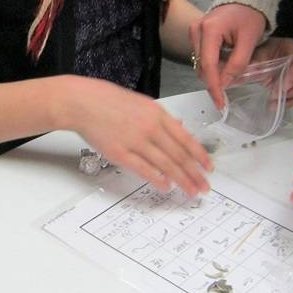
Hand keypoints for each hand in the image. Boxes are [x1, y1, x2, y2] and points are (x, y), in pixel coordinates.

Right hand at [72, 77, 212, 197]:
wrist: (84, 102)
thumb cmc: (111, 101)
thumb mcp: (143, 103)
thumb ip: (162, 119)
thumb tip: (180, 130)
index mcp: (158, 114)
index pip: (186, 139)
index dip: (200, 156)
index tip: (208, 168)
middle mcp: (150, 127)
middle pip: (179, 155)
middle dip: (194, 173)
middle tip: (204, 186)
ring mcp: (135, 141)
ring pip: (165, 164)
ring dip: (181, 180)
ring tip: (191, 191)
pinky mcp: (120, 153)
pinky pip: (144, 169)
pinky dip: (158, 179)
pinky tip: (167, 187)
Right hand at [190, 4, 266, 109]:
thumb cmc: (250, 17)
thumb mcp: (249, 40)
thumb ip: (237, 63)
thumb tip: (225, 85)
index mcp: (209, 30)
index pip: (209, 65)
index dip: (214, 87)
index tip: (220, 104)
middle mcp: (196, 30)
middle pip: (202, 66)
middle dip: (214, 82)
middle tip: (227, 95)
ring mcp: (194, 31)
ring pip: (201, 63)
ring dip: (214, 74)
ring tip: (230, 77)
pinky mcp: (196, 34)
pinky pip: (202, 56)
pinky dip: (213, 66)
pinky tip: (225, 67)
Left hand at [250, 37, 292, 115]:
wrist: (264, 55)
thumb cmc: (264, 52)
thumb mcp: (258, 53)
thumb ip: (255, 62)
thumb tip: (246, 72)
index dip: (290, 79)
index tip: (278, 89)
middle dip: (291, 91)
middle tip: (274, 96)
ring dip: (291, 100)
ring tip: (274, 105)